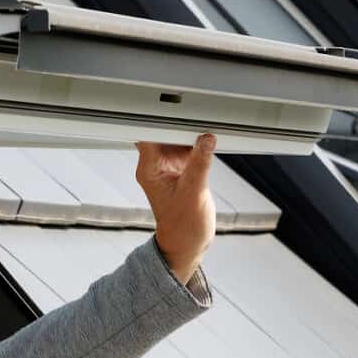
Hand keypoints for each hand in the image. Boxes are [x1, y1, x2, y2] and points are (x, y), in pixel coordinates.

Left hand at [138, 132, 216, 284]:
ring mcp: (168, 167)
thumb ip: (200, 164)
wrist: (187, 244)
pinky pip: (188, 149)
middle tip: (198, 120)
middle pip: (164, 133)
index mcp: (149, 170)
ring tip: (205, 131)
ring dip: (191, 135)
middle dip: (180, 126)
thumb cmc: (183, 227)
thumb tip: (207, 140)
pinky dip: (198, 145)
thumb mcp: (194, 193)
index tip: (175, 113)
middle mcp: (156, 166)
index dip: (160, 122)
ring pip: (178, 139)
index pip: (149, 136)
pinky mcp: (182, 169)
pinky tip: (208, 144)